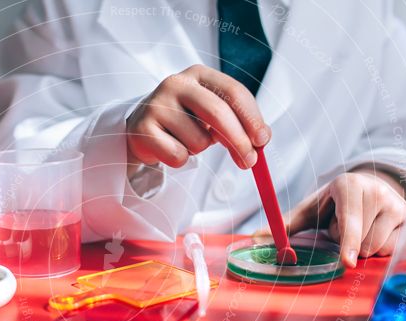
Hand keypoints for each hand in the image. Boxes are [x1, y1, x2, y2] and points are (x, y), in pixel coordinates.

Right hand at [126, 64, 270, 174]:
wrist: (144, 128)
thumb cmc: (185, 120)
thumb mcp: (213, 115)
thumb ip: (238, 123)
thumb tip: (261, 140)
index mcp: (199, 74)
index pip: (233, 92)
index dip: (252, 118)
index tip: (262, 140)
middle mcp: (177, 83)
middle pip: (218, 113)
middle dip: (238, 142)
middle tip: (249, 162)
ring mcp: (157, 104)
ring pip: (198, 141)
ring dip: (199, 150)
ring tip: (186, 141)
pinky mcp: (143, 128)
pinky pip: (177, 155)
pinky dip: (180, 160)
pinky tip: (170, 147)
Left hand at [279, 170, 405, 267]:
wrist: (373, 191)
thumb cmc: (333, 206)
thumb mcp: (310, 211)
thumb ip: (285, 224)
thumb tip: (255, 238)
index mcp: (349, 185)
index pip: (350, 220)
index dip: (347, 241)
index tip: (346, 261)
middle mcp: (378, 191)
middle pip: (362, 242)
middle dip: (348, 244)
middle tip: (344, 229)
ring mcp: (400, 206)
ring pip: (378, 248)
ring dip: (365, 248)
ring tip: (362, 231)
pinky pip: (395, 250)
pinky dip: (383, 250)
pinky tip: (379, 234)